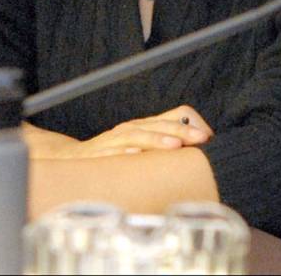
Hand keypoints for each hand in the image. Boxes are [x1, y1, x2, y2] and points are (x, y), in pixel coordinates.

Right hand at [26, 105, 212, 159]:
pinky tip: (136, 154)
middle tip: (201, 138)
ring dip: (156, 140)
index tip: (208, 136)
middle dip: (179, 132)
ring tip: (175, 145)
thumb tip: (190, 149)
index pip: (167, 120)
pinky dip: (124, 152)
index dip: (186, 126)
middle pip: (156, 126)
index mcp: (140, 127)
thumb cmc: (110, 155)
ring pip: (136, 136)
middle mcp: (128, 130)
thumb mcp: (137, 147)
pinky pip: (111, 153)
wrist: (72, 160)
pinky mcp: (98, 155)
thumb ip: (160, 146)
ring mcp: (112, 141)